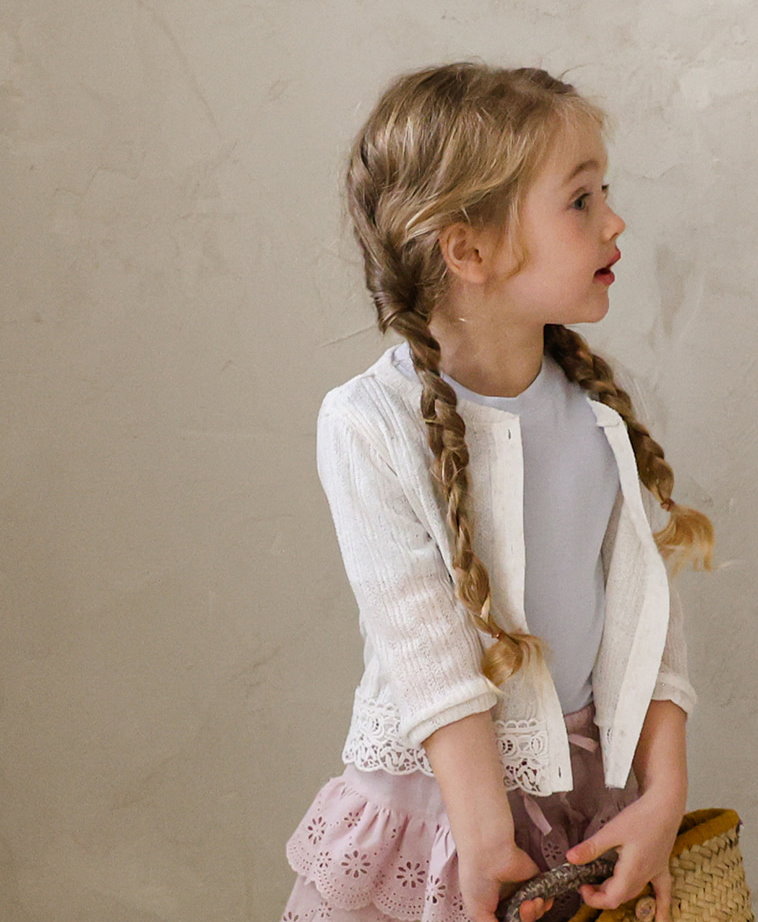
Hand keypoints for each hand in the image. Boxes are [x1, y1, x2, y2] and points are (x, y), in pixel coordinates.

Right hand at [458, 841, 554, 921]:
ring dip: (534, 913)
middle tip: (522, 910)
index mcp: (493, 908)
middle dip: (526, 919)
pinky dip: (546, 903)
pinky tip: (537, 899)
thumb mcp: (477, 913)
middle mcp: (508, 900)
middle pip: (522, 920)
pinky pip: (547, 899)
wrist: (488, 855)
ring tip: (527, 903)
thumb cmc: (476, 880)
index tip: (511, 921)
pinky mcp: (535, 880)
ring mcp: (522, 890)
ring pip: (535, 914)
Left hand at [565, 789, 683, 921]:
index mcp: (632, 872)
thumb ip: (591, 848)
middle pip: (621, 896)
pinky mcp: (661, 867)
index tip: (581, 887)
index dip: (594, 898)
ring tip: (602, 885)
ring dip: (618, 893)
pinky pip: (662, 893)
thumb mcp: (611, 831)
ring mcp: (655, 873)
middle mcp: (645, 877)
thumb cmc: (641, 817)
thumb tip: (570, 859)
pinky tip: (661, 920)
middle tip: (585, 882)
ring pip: (635, 893)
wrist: (664, 806)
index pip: (612, 898)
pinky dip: (660, 908)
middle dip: (601, 894)